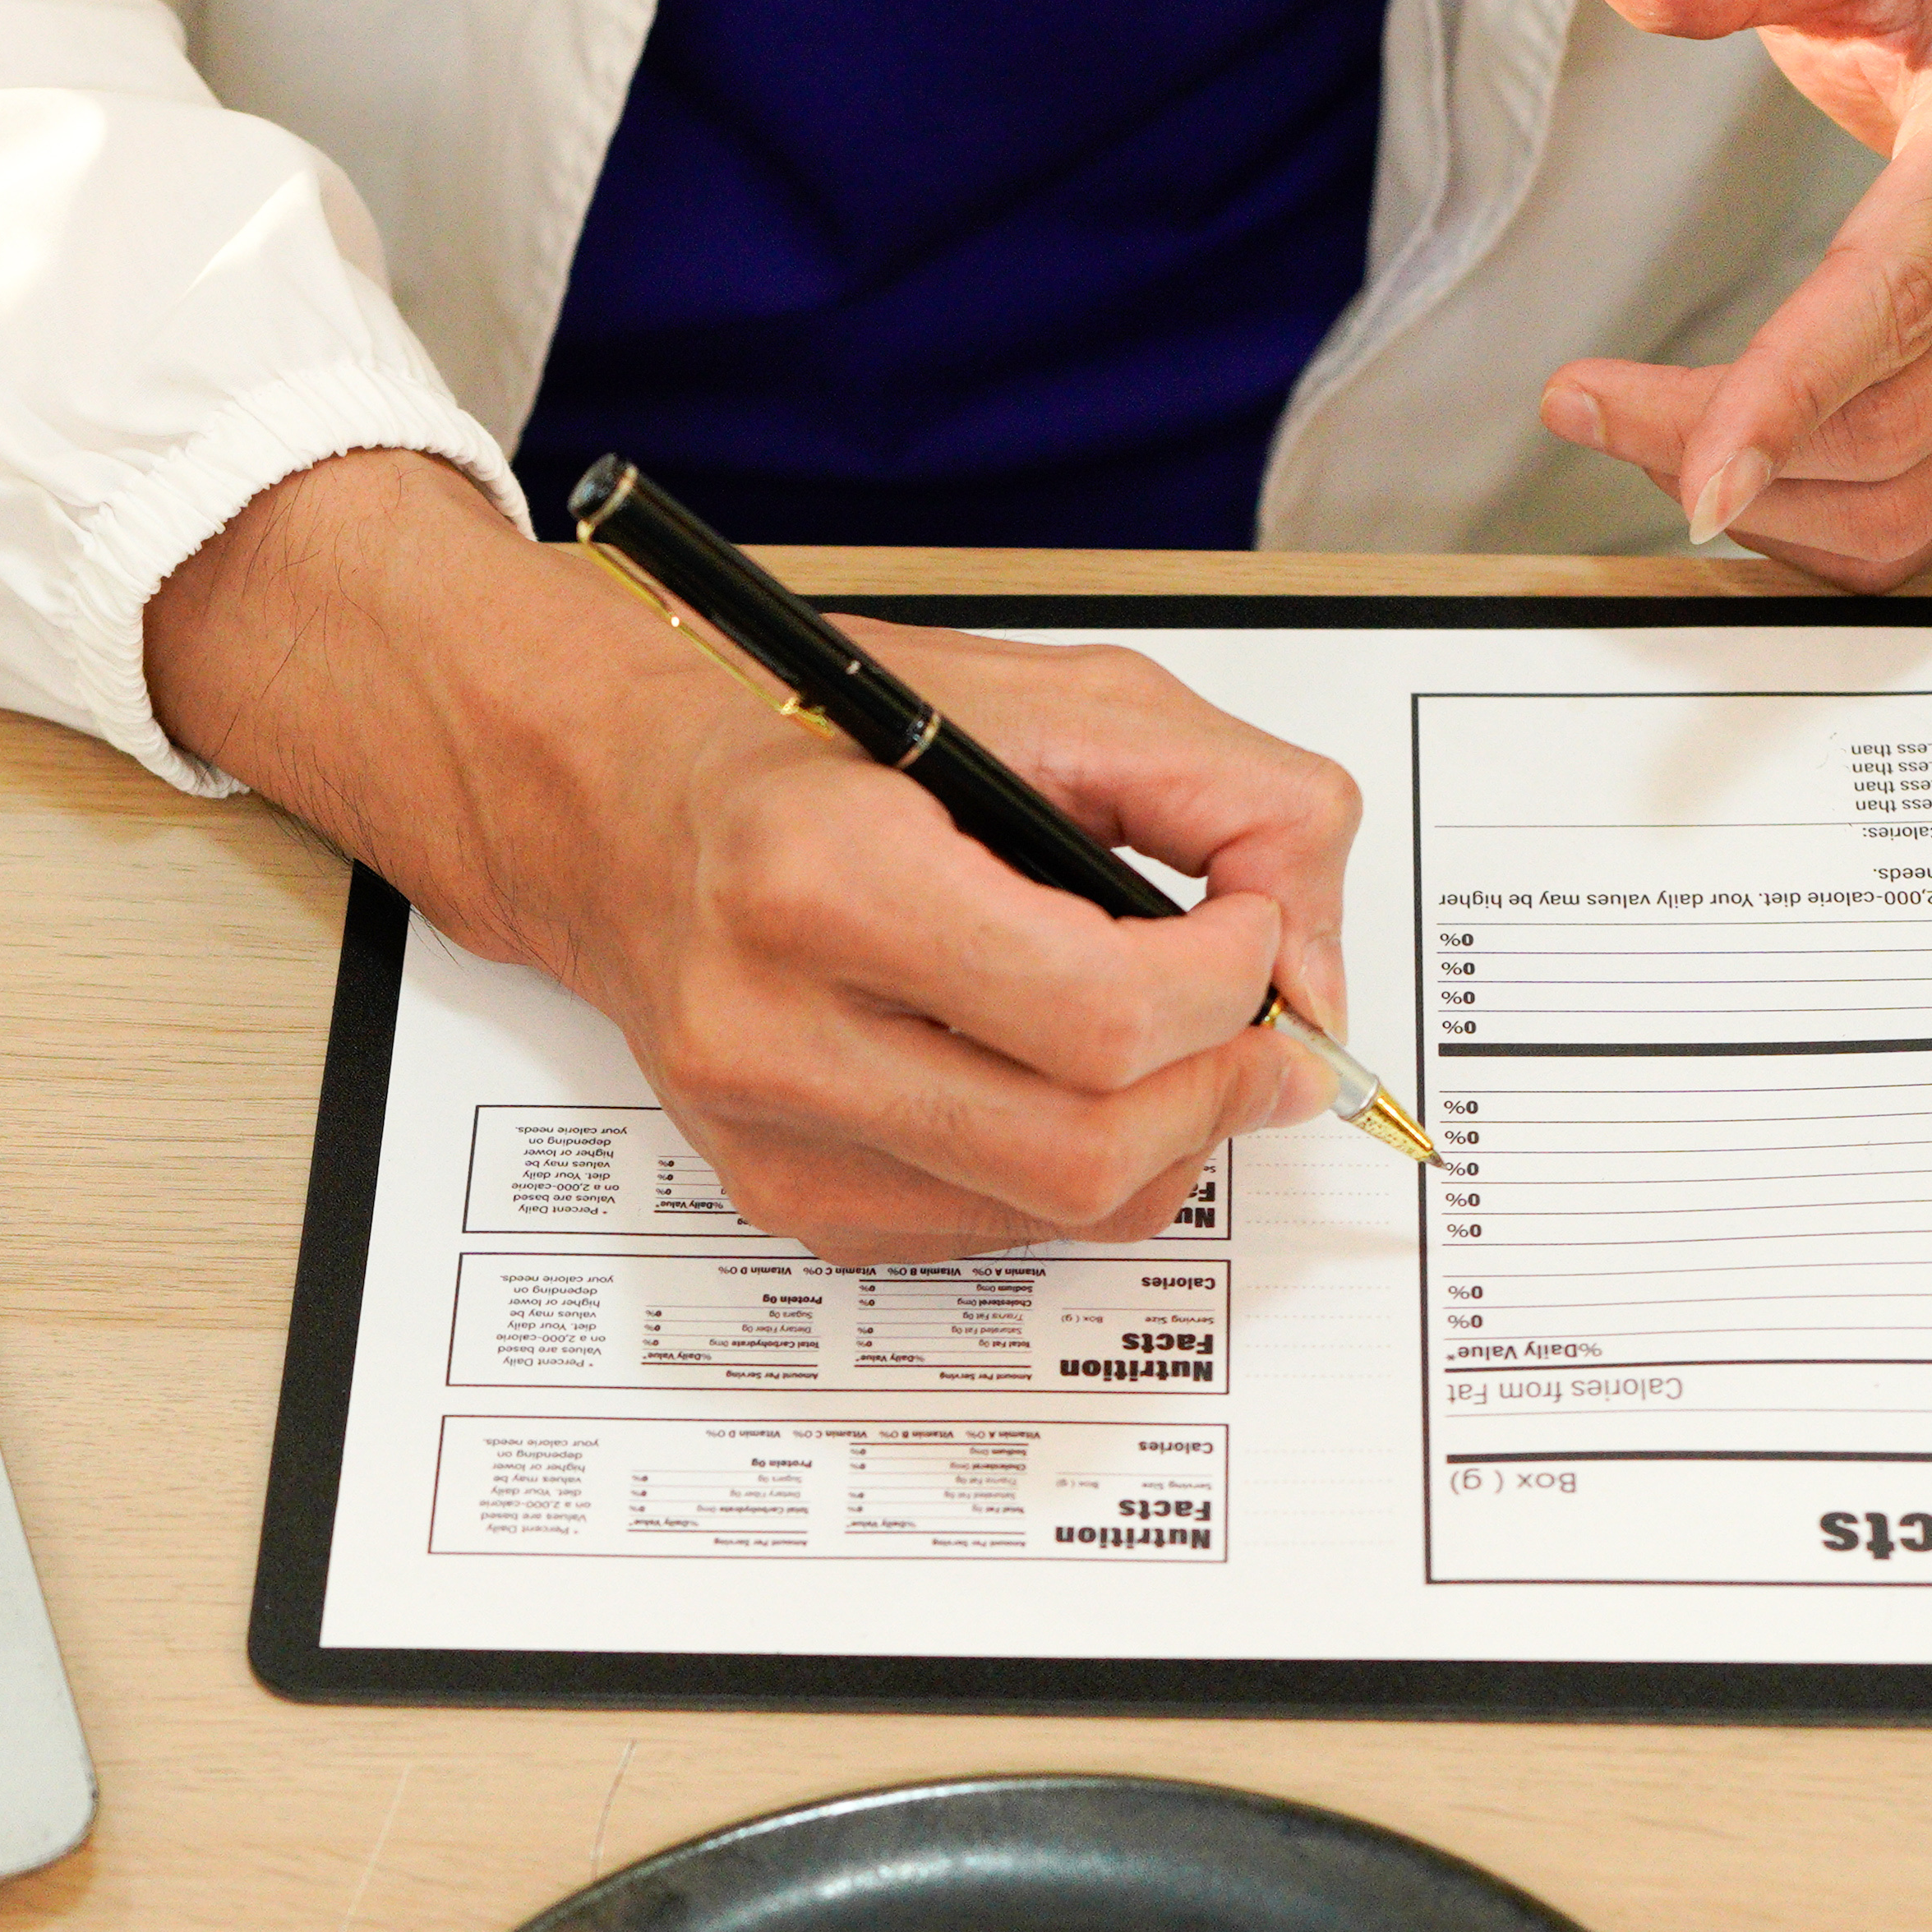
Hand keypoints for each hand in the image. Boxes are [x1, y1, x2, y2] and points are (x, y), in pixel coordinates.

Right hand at [142, 451, 1357, 1261]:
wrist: (617, 812)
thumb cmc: (811, 740)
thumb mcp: (1044, 697)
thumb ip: (1229, 801)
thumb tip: (1315, 975)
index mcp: (818, 875)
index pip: (1097, 1013)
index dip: (1231, 986)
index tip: (1251, 933)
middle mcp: (771, 1026)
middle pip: (1086, 1146)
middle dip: (1223, 1089)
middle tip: (1269, 1030)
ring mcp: (770, 1137)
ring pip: (1058, 1212)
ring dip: (1169, 1138)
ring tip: (1182, 1046)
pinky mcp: (785, 1202)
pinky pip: (998, 1234)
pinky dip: (1079, 1169)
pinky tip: (1066, 1080)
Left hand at [1539, 0, 1931, 587]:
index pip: (1905, 287)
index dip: (1786, 390)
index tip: (1666, 450)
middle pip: (1894, 423)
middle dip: (1722, 446)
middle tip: (1592, 410)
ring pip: (1913, 503)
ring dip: (1766, 505)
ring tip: (1659, 444)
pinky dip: (1824, 526)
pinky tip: (1755, 471)